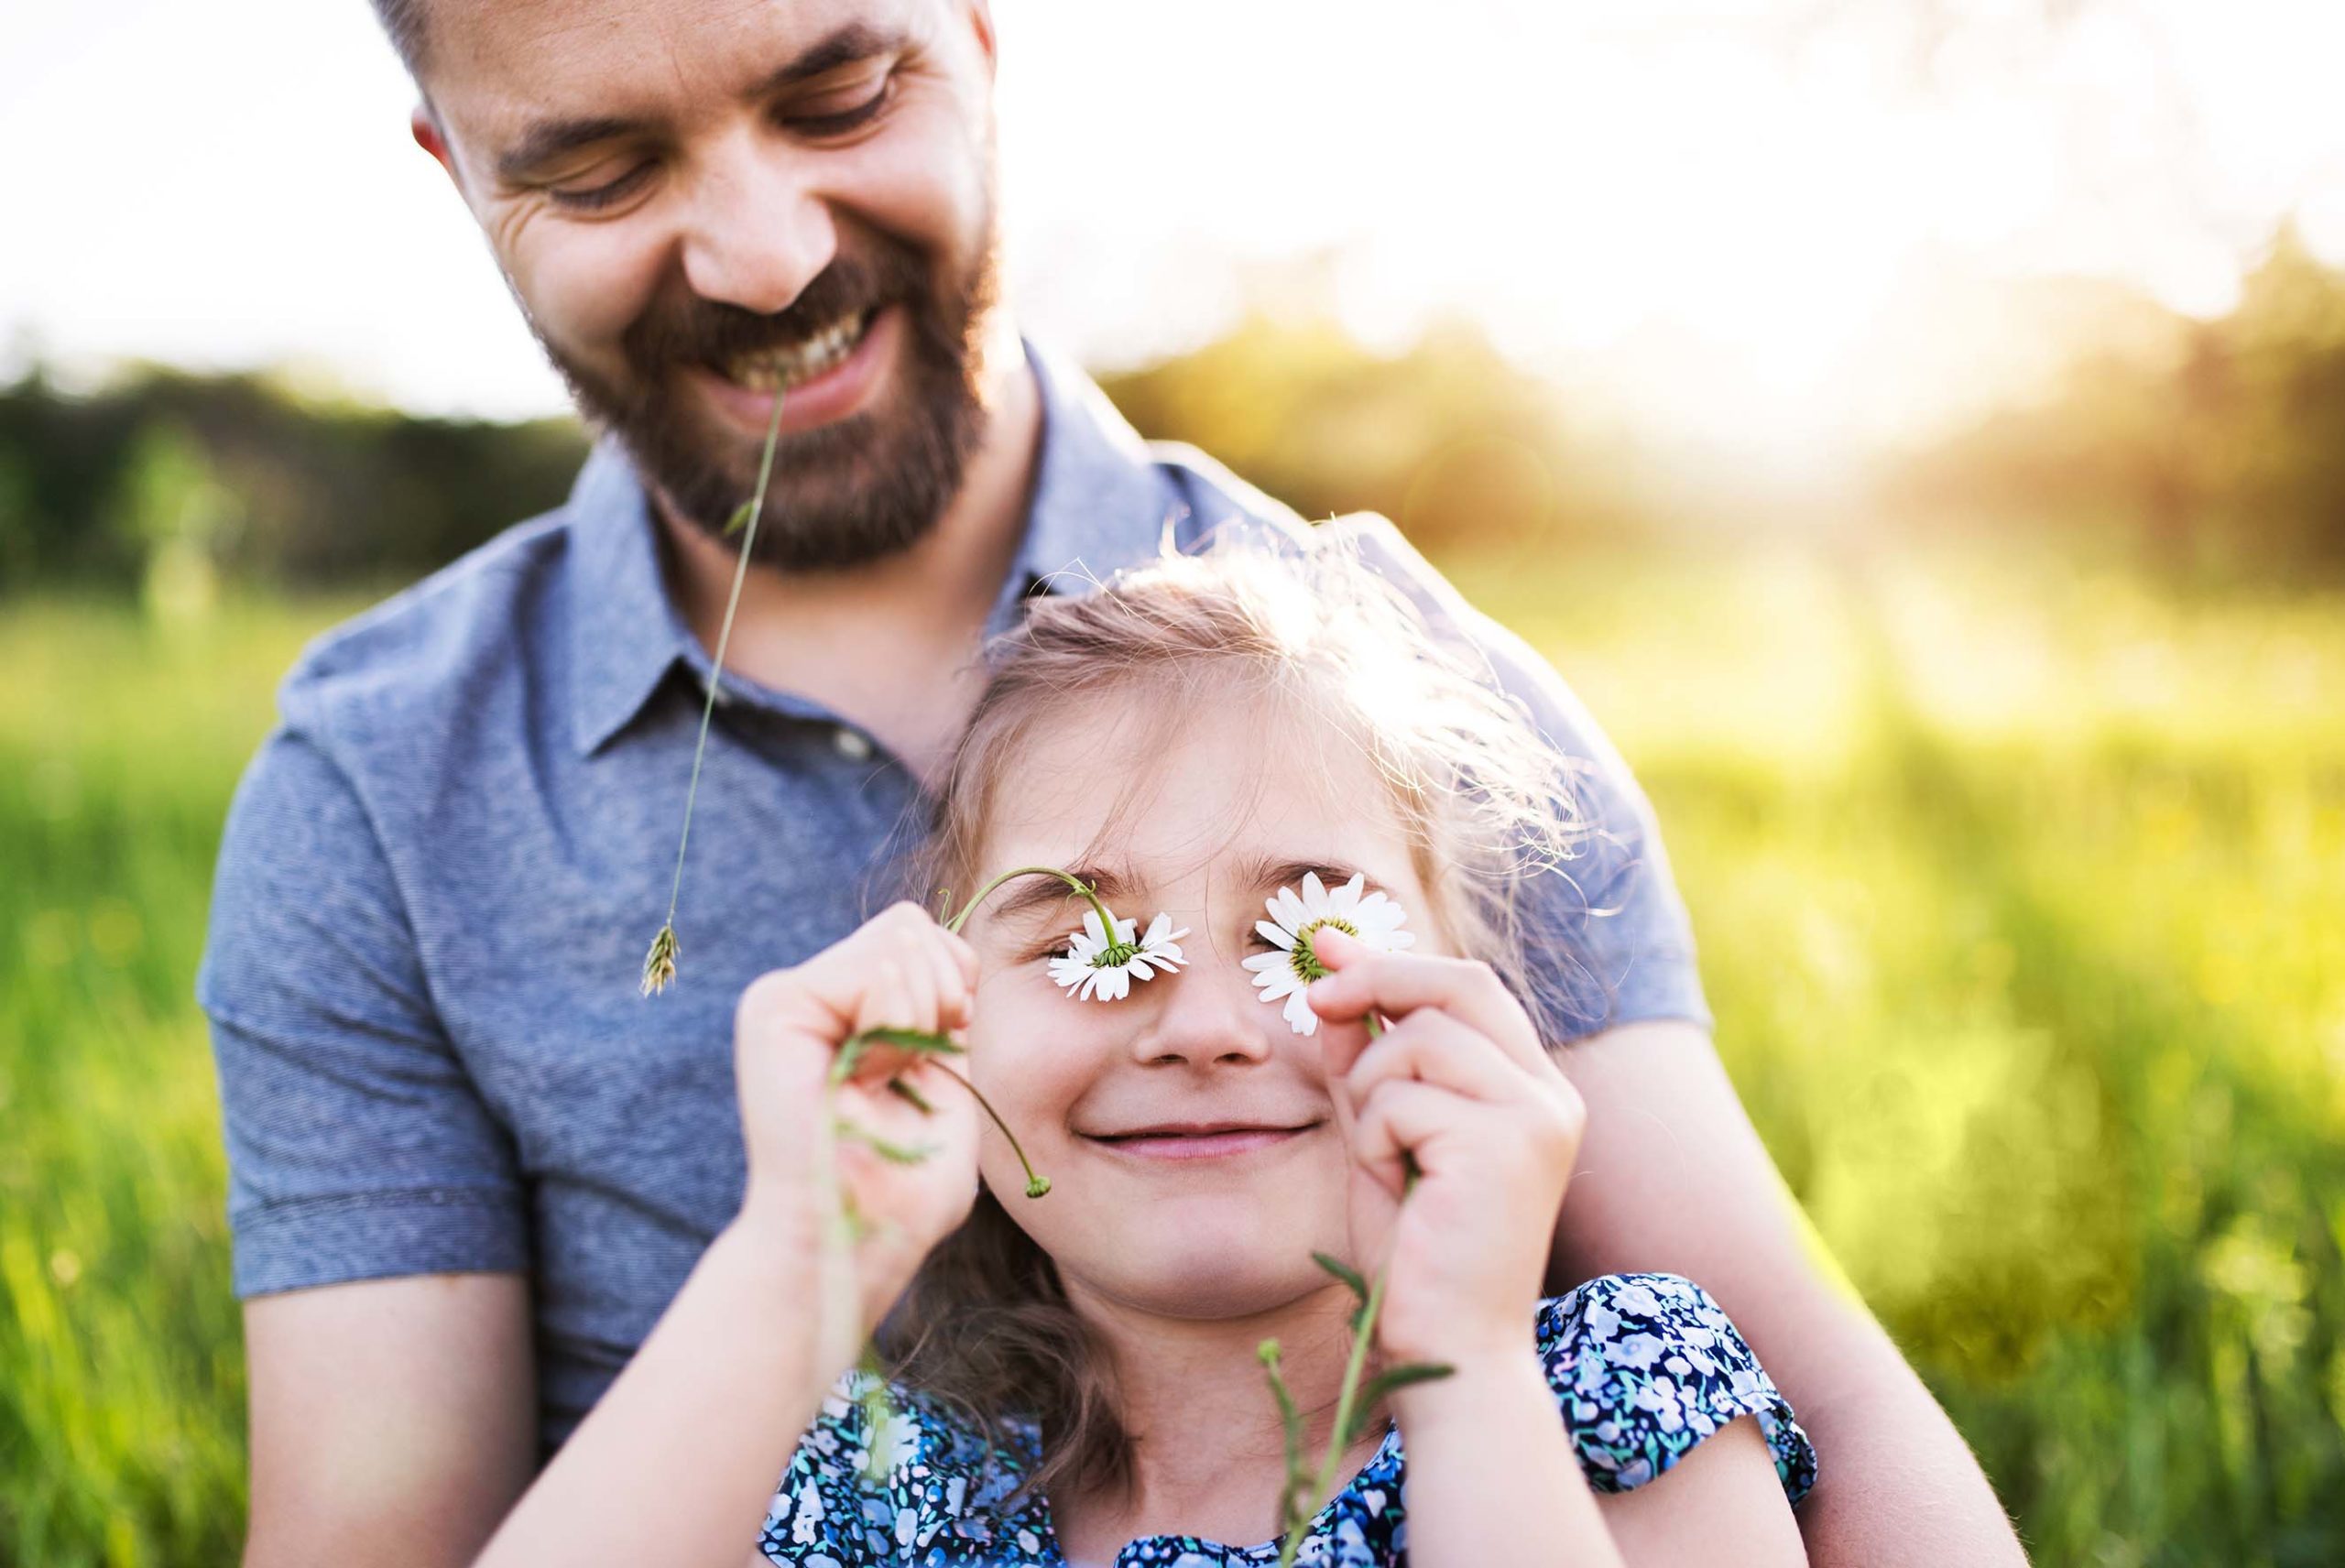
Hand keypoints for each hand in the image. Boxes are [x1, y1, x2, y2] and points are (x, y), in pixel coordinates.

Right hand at [730, 902, 982, 1356]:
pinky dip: (899, 1028)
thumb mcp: (945, 1075)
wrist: (850, 1241)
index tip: (938, 1056)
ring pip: (901, 937)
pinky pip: (878, 971)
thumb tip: (946, 946)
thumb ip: (942, 1007)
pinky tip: (862, 1080)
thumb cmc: (904, 1186)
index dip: (954, 988)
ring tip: (878, 1083)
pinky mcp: (774, 1007)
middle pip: (911, 925)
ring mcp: (786, 994)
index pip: (923, 938)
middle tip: (908, 1072)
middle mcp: (812, 992)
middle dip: (943, 996)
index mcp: (849, 1009)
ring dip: (921, 1018)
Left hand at [1307, 928, 1585, 1376]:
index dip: (1395, 963)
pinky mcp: (1506, 1144)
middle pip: (1459, 984)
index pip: (1470, 990)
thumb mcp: (1379, 1137)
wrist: (1448, 1352)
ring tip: (1383, 1160)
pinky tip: (1395, 1187)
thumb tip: (1331, 979)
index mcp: (1530, 1090)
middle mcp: (1548, 1095)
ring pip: (1417, 1039)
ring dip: (1369, 1093)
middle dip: (1377, 981)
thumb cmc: (1414, 1257)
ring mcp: (1535, 1116)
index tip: (1329, 953)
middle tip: (1317, 999)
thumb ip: (1364, 1061)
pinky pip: (1401, 1097)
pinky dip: (1372, 1138)